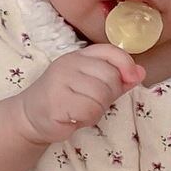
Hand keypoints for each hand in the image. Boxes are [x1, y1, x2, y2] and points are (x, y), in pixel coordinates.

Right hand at [12, 44, 145, 145]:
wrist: (29, 117)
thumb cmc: (65, 101)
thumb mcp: (92, 86)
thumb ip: (117, 79)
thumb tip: (141, 72)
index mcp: (79, 56)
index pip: (110, 51)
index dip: (125, 64)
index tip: (131, 78)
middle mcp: (69, 63)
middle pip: (110, 77)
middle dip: (109, 95)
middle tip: (93, 103)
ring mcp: (61, 80)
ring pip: (101, 95)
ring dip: (97, 109)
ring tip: (82, 110)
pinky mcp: (57, 101)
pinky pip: (90, 110)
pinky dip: (87, 119)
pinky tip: (74, 117)